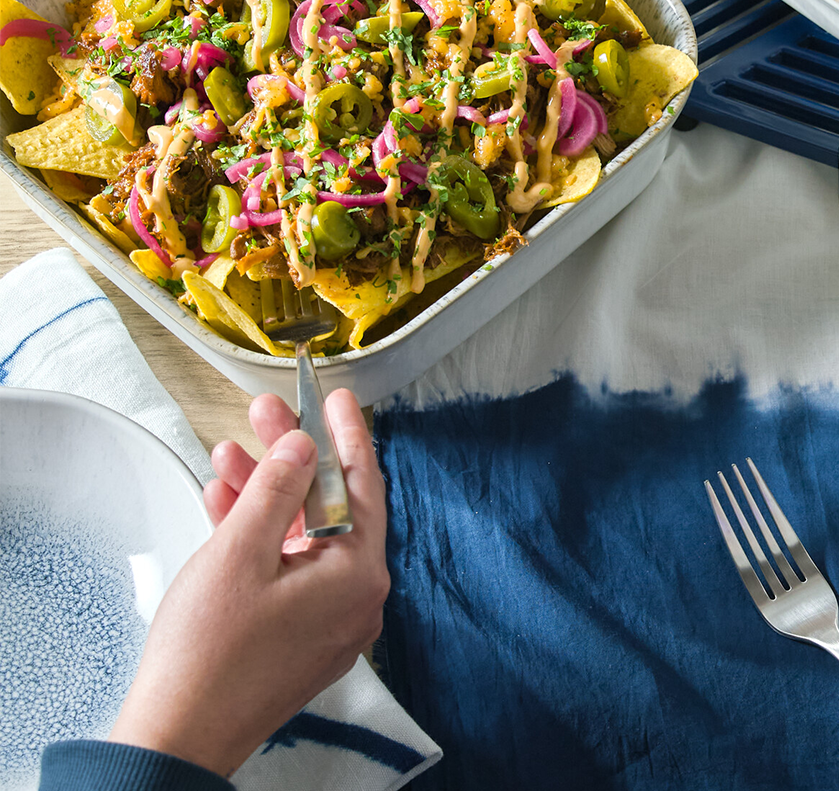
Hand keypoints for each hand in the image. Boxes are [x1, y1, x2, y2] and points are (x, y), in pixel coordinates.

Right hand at [109, 390, 388, 777]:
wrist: (174, 741)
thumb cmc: (208, 658)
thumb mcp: (240, 551)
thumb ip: (277, 488)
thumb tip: (305, 448)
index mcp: (358, 575)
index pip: (362, 485)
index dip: (347, 433)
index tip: (338, 398)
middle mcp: (355, 599)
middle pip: (328, 506)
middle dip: (291, 459)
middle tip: (265, 415)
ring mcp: (327, 621)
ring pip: (301, 536)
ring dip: (265, 495)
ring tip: (228, 457)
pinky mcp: (296, 637)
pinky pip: (286, 569)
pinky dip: (259, 537)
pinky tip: (225, 505)